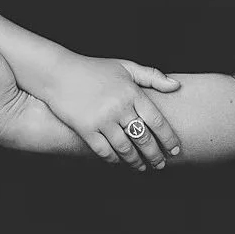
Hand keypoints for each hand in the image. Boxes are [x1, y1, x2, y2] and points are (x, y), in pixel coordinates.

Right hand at [47, 56, 182, 169]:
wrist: (58, 72)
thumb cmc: (93, 69)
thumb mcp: (124, 66)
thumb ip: (151, 75)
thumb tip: (176, 86)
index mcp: (131, 92)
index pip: (157, 121)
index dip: (168, 139)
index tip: (175, 150)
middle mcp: (119, 107)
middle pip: (144, 138)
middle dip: (155, 155)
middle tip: (161, 164)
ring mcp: (102, 119)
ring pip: (126, 148)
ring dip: (136, 161)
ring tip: (142, 167)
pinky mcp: (86, 129)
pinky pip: (105, 151)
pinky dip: (114, 159)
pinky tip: (119, 161)